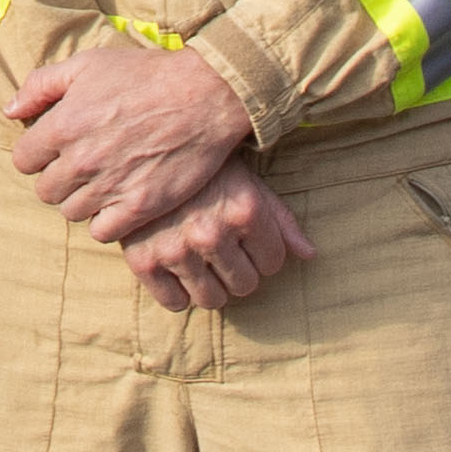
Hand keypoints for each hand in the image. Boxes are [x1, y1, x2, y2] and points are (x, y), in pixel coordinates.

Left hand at [7, 35, 254, 242]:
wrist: (204, 94)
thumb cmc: (145, 74)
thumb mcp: (88, 64)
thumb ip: (41, 85)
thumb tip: (10, 109)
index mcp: (62, 126)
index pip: (23, 161)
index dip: (38, 154)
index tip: (56, 149)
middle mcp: (80, 161)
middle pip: (45, 191)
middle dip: (59, 178)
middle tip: (83, 165)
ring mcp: (109, 187)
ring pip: (71, 212)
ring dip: (82, 200)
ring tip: (102, 181)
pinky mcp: (138, 207)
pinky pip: (101, 232)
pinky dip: (106, 221)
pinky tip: (119, 200)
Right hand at [122, 170, 314, 311]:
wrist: (140, 148)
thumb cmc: (203, 165)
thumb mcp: (246, 180)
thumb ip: (279, 218)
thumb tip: (310, 254)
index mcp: (244, 210)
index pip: (273, 262)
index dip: (264, 253)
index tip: (248, 240)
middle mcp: (212, 233)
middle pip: (245, 285)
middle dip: (240, 271)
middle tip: (224, 251)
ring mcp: (176, 249)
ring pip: (212, 300)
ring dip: (212, 286)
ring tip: (204, 262)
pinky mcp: (144, 261)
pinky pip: (175, 303)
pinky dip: (179, 292)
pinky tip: (178, 268)